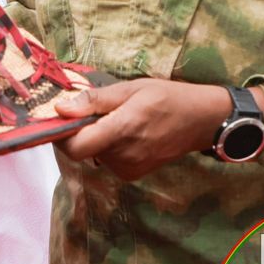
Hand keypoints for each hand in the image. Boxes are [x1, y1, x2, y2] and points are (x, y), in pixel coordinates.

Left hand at [52, 79, 263, 179]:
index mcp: (122, 130)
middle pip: (82, 149)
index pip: (75, 147)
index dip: (61, 135)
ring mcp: (129, 168)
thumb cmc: (168, 98)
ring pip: (93, 154)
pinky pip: (106, 160)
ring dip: (96, 138)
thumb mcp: (131, 88)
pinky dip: (108, 146)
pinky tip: (126, 133)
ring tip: (119, 119)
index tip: (63, 118)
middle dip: (81, 131)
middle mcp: (123, 155)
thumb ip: (95, 100)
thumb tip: (61, 109)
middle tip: (99, 111)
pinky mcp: (132, 174)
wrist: (202, 121)